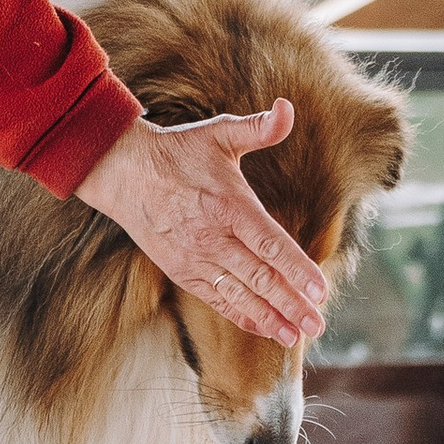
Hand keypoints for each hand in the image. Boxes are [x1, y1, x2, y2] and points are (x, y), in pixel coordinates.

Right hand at [74, 101, 331, 349]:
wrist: (122, 171)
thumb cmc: (177, 152)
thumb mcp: (218, 133)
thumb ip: (258, 127)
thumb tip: (287, 109)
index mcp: (229, 205)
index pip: (271, 244)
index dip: (297, 269)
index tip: (321, 290)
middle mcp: (213, 236)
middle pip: (259, 277)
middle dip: (291, 304)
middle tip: (317, 323)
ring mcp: (195, 257)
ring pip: (239, 294)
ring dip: (270, 316)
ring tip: (295, 334)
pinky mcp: (182, 270)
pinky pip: (216, 298)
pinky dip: (241, 314)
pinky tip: (263, 326)